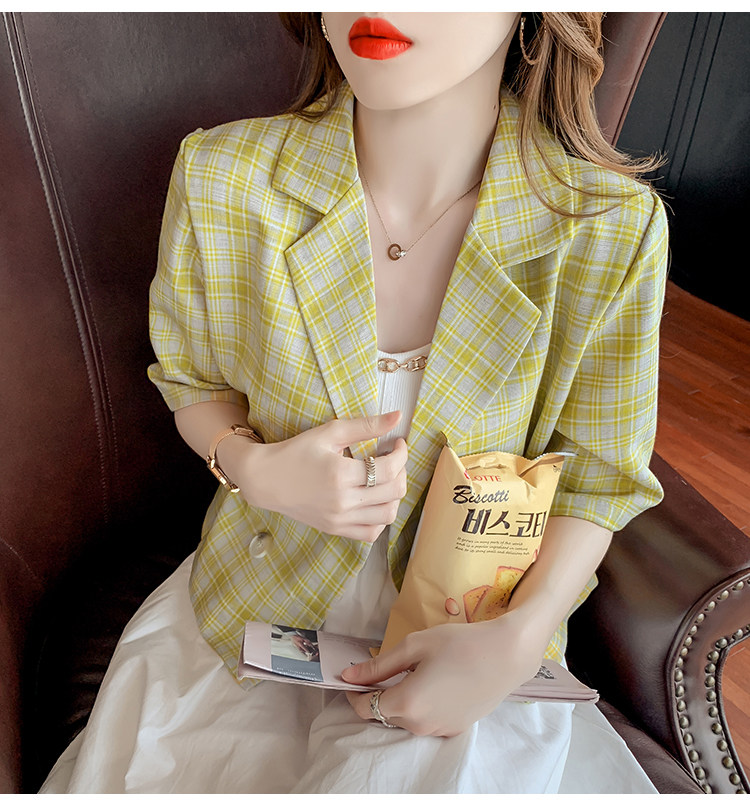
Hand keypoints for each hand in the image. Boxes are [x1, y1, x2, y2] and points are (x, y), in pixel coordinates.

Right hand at [235, 411, 407, 542]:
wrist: (265, 480)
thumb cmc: (296, 452)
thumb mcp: (329, 432)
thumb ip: (366, 425)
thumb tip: (398, 416)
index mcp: (341, 474)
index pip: (389, 469)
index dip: (402, 454)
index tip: (397, 444)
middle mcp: (343, 501)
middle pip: (394, 492)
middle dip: (402, 472)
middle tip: (392, 460)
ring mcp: (339, 519)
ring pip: (388, 515)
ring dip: (395, 496)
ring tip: (385, 480)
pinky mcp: (335, 529)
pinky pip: (371, 533)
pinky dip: (381, 517)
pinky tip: (374, 500)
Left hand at [342, 615, 545, 736]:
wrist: (506, 655)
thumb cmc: (459, 643)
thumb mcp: (414, 645)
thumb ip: (379, 665)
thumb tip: (349, 675)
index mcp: (407, 703)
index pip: (366, 707)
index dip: (354, 693)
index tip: (352, 677)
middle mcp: (420, 724)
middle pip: (384, 714)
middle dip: (376, 695)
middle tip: (381, 669)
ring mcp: (439, 730)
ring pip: (405, 719)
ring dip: (399, 700)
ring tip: (411, 671)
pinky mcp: (455, 728)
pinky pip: (425, 720)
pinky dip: (419, 705)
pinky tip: (432, 682)